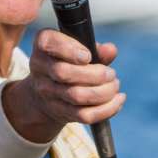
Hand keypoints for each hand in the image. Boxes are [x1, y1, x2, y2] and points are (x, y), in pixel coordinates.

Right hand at [2, 29, 123, 144]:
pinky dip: (107, 109)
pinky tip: (118, 100)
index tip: (88, 56)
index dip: (70, 49)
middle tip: (111, 74)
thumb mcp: (78, 48)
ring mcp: (47, 93)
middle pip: (64, 73)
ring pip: (76, 96)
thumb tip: (110, 50)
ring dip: (103, 92)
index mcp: (43, 45)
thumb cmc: (69, 62)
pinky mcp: (60, 112)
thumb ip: (95, 48)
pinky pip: (84, 115)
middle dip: (95, 74)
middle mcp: (40, 68)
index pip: (49, 43)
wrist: (47, 92)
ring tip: (114, 85)